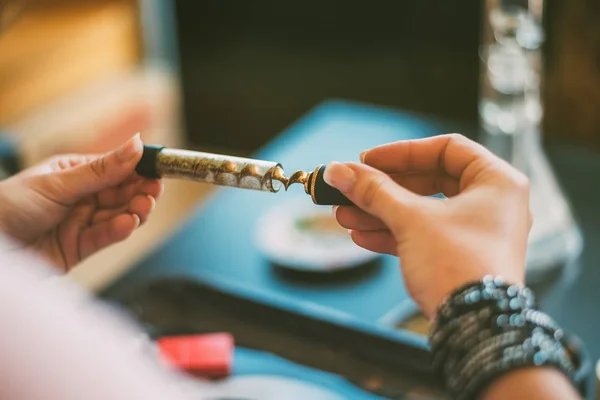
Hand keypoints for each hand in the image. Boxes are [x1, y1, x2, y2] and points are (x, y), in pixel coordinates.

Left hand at [0, 134, 162, 271]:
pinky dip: (118, 230)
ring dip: (133, 211)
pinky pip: (104, 237)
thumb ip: (102, 170)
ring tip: (143, 208)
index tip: (158, 170)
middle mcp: (79, 197)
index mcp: (73, 173)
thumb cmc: (7, 206)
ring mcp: (79, 223)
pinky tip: (127, 224)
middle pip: (120, 194)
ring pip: (117, 216)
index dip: (138, 170)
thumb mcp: (59, 182)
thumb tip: (137, 144)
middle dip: (139, 192)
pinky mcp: (78, 248)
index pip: (114, 169)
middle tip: (153, 191)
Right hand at [324, 134, 531, 317]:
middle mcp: (492, 204)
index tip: (368, 159)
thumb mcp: (411, 219)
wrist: (476, 327)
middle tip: (351, 188)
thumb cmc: (458, 265)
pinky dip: (394, 234)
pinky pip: (424, 236)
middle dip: (384, 188)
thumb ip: (374, 191)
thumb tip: (339, 171)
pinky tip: (361, 236)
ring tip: (344, 215)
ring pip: (422, 212)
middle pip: (429, 181)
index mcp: (496, 181)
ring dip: (381, 212)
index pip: (446, 148)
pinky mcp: (462, 258)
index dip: (402, 152)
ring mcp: (477, 233)